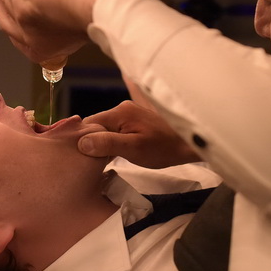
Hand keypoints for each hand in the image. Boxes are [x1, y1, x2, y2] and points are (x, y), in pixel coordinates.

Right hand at [77, 100, 201, 167]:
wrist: (188, 145)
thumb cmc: (163, 149)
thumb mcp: (133, 149)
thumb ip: (107, 144)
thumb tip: (82, 143)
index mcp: (120, 112)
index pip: (89, 124)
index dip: (82, 141)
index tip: (83, 157)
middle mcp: (122, 108)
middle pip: (96, 125)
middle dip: (92, 142)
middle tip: (94, 162)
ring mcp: (129, 113)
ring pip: (105, 128)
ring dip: (103, 143)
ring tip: (105, 160)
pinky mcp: (135, 121)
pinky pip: (115, 129)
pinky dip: (112, 141)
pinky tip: (113, 153)